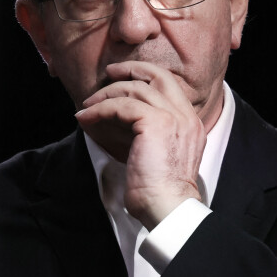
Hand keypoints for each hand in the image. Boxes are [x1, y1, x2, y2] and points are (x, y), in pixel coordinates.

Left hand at [75, 61, 206, 228]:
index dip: (145, 76)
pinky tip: (85, 117)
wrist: (167, 206)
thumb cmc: (159, 192)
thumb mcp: (159, 155)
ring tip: (87, 105)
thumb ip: (149, 133)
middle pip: (158, 76)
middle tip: (109, 73)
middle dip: (131, 69)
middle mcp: (186, 115)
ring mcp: (173, 116)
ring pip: (135, 89)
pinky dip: (99, 109)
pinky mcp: (155, 122)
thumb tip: (119, 120)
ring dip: (106, 94)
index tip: (124, 79)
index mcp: (191, 123)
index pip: (169, 86)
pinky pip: (121, 105)